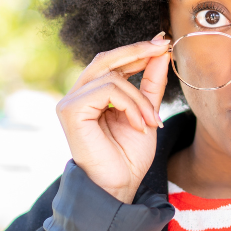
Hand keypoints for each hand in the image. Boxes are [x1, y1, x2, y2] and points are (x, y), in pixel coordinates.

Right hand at [56, 33, 170, 202]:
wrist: (119, 186)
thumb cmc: (129, 156)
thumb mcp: (146, 112)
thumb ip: (150, 83)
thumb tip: (160, 51)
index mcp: (92, 95)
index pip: (111, 62)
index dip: (136, 51)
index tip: (161, 43)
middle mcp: (77, 95)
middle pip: (106, 58)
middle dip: (136, 51)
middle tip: (161, 47)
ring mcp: (70, 101)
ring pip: (112, 76)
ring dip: (140, 98)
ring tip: (151, 121)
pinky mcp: (70, 110)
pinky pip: (107, 89)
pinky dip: (130, 104)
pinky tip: (138, 124)